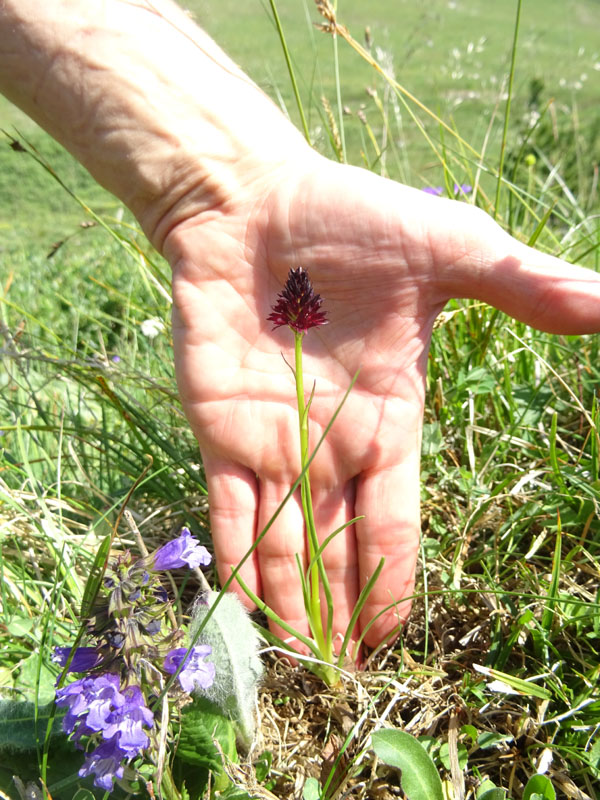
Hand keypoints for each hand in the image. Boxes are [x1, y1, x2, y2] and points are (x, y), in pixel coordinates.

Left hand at [164, 151, 599, 648]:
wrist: (257, 202)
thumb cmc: (353, 220)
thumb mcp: (451, 252)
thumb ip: (523, 288)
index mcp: (390, 419)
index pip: (393, 522)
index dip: (389, 583)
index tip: (387, 640)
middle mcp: (331, 443)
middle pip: (338, 548)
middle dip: (337, 611)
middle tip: (336, 680)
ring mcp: (270, 438)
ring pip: (282, 541)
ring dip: (287, 602)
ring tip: (293, 665)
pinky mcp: (217, 425)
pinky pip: (225, 504)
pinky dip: (232, 555)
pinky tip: (239, 607)